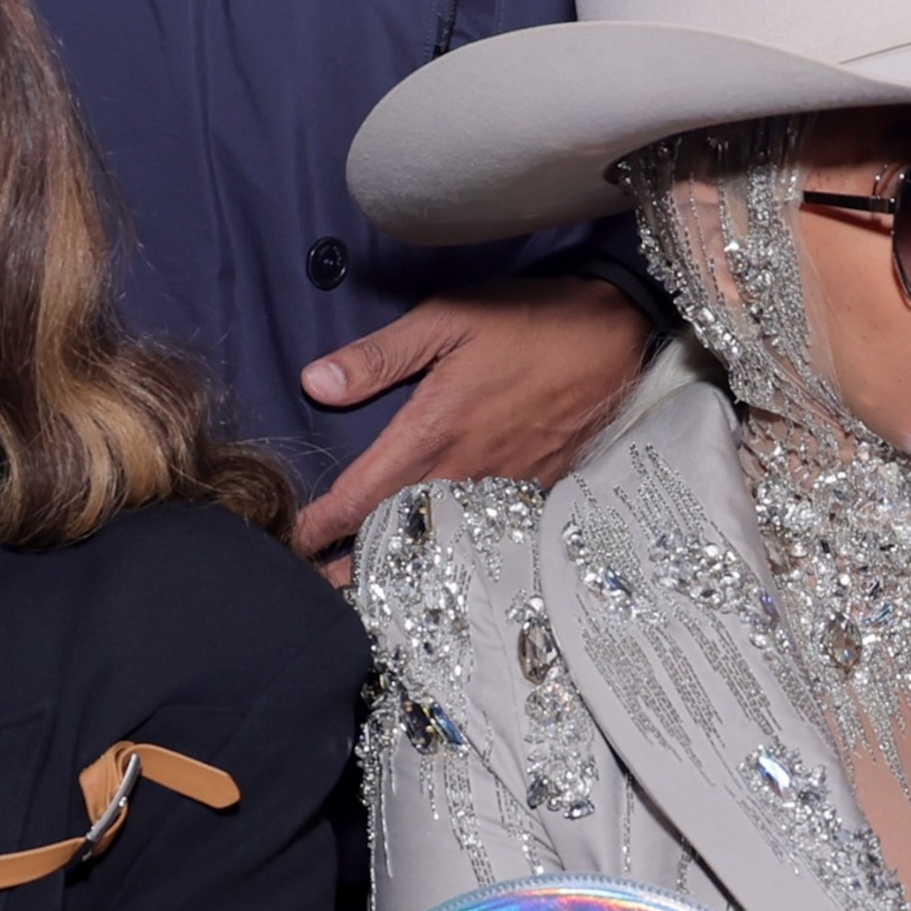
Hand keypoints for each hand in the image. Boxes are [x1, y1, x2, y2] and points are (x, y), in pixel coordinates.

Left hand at [295, 276, 652, 573]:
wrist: (617, 337)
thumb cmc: (530, 320)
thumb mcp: (446, 320)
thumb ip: (379, 356)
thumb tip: (315, 383)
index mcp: (433, 431)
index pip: (362, 493)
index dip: (322, 524)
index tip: (292, 546)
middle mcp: (465, 471)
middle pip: (398, 532)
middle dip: (356, 564)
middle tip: (319, 591)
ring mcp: (504, 487)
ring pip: (443, 539)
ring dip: (405, 564)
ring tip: (371, 588)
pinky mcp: (537, 490)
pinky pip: (487, 530)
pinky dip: (458, 549)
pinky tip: (444, 560)